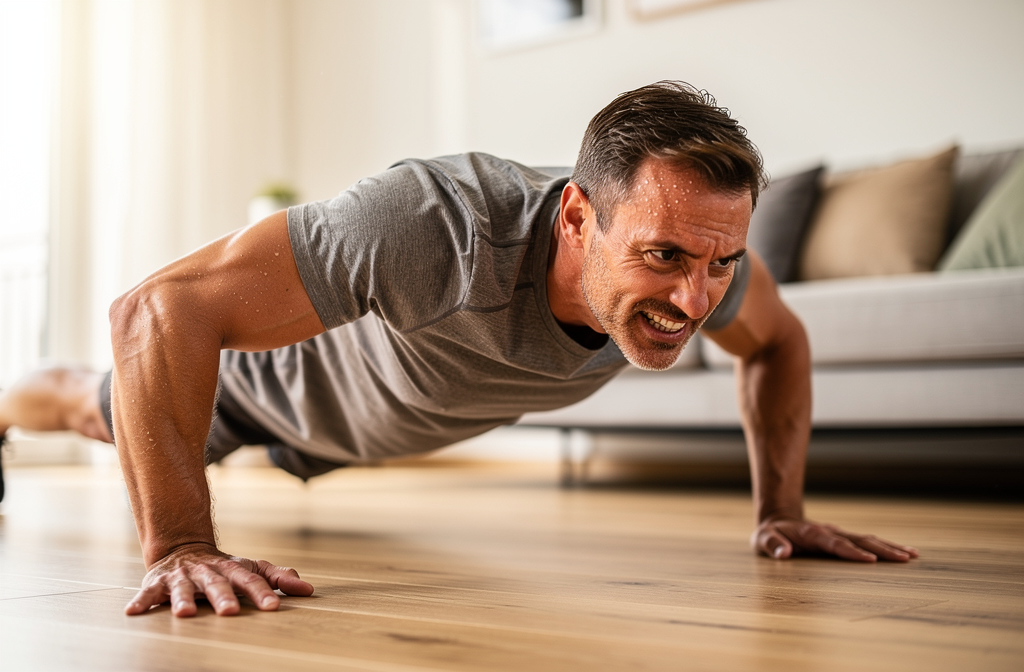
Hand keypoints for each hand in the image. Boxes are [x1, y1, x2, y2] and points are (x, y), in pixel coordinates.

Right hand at [125, 542, 314, 616]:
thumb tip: (309, 590)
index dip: (262, 593)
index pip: (251, 580)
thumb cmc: (224, 567)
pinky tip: (133, 613)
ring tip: (184, 614)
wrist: (183, 548)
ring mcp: (183, 577)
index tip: (274, 607)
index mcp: (232, 569)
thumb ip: (277, 578)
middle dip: (223, 598)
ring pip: (183, 588)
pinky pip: (148, 593)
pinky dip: (141, 601)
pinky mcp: (158, 583)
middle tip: (231, 612)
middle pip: (218, 584)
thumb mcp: (251, 568)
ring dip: (182, 600)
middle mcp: (208, 572)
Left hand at [752, 517, 919, 561]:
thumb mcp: (762, 540)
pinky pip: (868, 542)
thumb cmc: (770, 534)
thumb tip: (784, 553)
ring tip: (913, 556)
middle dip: (882, 549)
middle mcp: (830, 532)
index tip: (871, 560)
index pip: (835, 544)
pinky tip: (904, 554)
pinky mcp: (844, 539)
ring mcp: (839, 535)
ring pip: (868, 539)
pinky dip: (886, 547)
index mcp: (812, 534)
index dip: (852, 552)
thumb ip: (772, 545)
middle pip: (859, 540)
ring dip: (890, 547)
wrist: (778, 521)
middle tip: (905, 558)